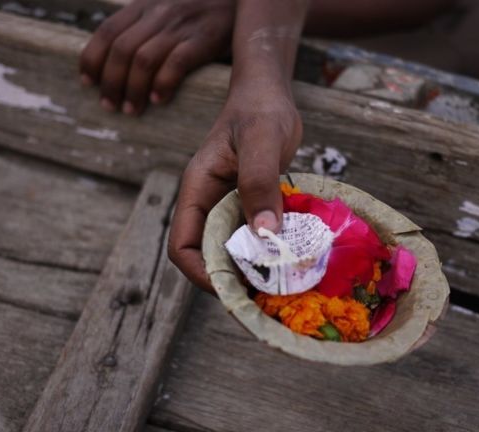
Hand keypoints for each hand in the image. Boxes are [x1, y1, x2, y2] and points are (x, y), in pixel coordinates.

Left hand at [79, 0, 234, 114]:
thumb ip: (143, 27)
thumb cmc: (200, 10)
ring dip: (133, 89)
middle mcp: (158, 13)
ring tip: (131, 110)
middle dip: (110, 82)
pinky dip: (163, 83)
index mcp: (144, 5)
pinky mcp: (203, 39)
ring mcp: (180, 26)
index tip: (87, 83)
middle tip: (110, 106)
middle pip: (121, 50)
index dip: (92, 59)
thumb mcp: (165, 8)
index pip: (107, 31)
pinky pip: (176, 63)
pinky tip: (159, 100)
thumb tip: (117, 63)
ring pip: (143, 59)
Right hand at [168, 84, 301, 291]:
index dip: (201, 273)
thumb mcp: (262, 141)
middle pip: (208, 256)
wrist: (270, 94)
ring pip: (233, 250)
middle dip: (232, 280)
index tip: (233, 288)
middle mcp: (209, 204)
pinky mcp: (252, 207)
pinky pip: (256, 237)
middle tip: (267, 296)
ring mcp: (230, 207)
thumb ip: (259, 182)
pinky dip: (271, 252)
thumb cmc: (260, 109)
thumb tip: (263, 234)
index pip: (182, 245)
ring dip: (254, 269)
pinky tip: (295, 260)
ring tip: (284, 285)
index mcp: (197, 191)